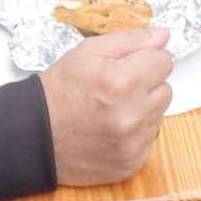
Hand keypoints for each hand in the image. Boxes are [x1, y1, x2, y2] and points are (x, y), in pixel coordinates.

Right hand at [41, 29, 172, 184]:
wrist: (35, 134)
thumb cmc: (62, 87)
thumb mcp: (89, 51)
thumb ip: (131, 40)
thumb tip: (164, 35)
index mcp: (124, 81)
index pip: (163, 62)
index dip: (144, 60)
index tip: (127, 66)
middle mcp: (133, 115)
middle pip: (166, 89)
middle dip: (146, 85)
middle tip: (117, 88)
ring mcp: (133, 144)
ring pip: (159, 115)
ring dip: (142, 109)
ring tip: (112, 109)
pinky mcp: (131, 164)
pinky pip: (149, 140)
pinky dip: (135, 134)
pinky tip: (111, 129)